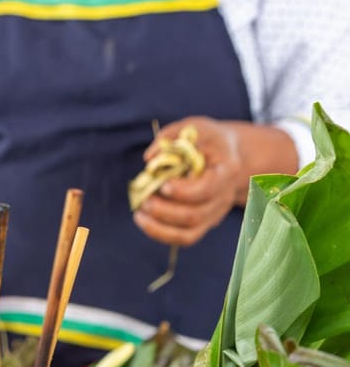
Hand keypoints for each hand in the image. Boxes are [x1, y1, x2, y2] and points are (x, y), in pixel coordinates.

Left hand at [133, 117, 298, 248]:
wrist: (227, 155)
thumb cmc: (208, 139)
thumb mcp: (195, 127)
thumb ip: (172, 136)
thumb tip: (149, 158)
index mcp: (226, 171)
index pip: (207, 189)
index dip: (183, 192)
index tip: (163, 185)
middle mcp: (223, 197)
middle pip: (195, 216)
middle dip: (165, 211)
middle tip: (144, 201)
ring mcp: (214, 214)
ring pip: (189, 234)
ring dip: (159, 227)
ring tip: (139, 214)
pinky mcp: (204, 224)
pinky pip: (184, 239)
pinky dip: (161, 234)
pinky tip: (144, 221)